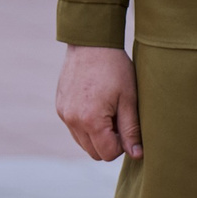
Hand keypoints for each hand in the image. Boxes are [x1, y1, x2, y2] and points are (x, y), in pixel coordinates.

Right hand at [56, 44, 141, 160]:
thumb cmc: (114, 68)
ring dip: (97, 136)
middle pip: (94, 152)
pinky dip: (86, 125)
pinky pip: (74, 128)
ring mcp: (64, 114)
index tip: (127, 126)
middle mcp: (72, 120)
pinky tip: (96, 105)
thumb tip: (136, 154)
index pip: (107, 153)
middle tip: (119, 119)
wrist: (91, 43)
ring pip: (82, 142)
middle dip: (109, 143)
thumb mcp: (129, 99)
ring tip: (108, 111)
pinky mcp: (60, 107)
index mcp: (90, 120)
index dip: (122, 145)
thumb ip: (131, 130)